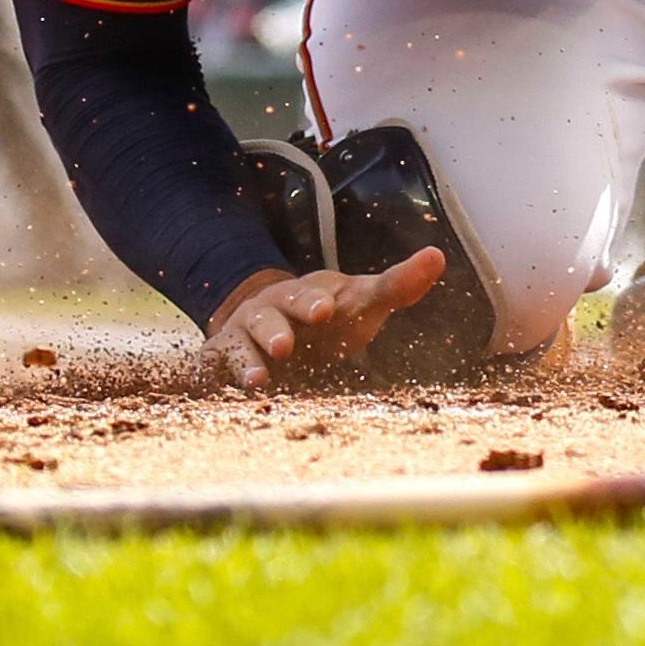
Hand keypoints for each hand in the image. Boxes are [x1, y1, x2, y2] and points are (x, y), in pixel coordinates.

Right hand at [202, 247, 449, 389]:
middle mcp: (269, 312)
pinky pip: (208, 369)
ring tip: (257, 380)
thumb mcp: (362, 301)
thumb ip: (398, 285)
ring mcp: (242, 337)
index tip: (327, 309)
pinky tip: (206, 389)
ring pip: (239, 345)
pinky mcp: (220, 361)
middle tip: (284, 346)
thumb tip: (438, 256)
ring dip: (246, 360)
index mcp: (305, 295)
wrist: (272, 325)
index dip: (315, 302)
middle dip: (276, 329)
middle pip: (270, 316)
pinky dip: (206, 377)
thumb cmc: (329, 317)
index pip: (311, 295)